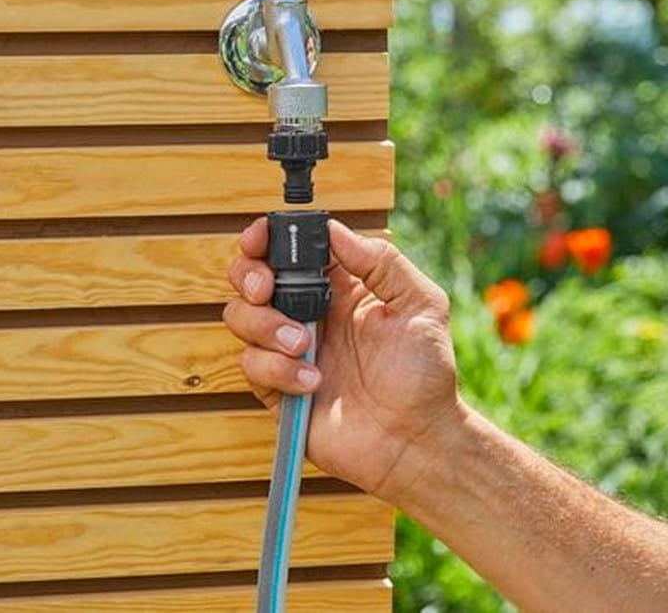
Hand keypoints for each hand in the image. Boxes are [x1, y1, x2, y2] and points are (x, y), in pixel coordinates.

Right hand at [224, 217, 463, 502]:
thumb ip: (381, 262)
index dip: (266, 237)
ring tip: (304, 344)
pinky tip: (313, 382)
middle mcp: (307, 312)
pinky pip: (251, 365)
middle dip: (249, 274)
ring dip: (265, 325)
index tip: (261, 238)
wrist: (417, 438)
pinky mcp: (277, 388)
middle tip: (267, 288)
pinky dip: (277, 369)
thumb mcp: (420, 303)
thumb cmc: (425, 372)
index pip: (289, 248)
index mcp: (338, 285)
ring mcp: (288, 350)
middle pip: (251, 277)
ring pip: (241, 317)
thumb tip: (335, 230)